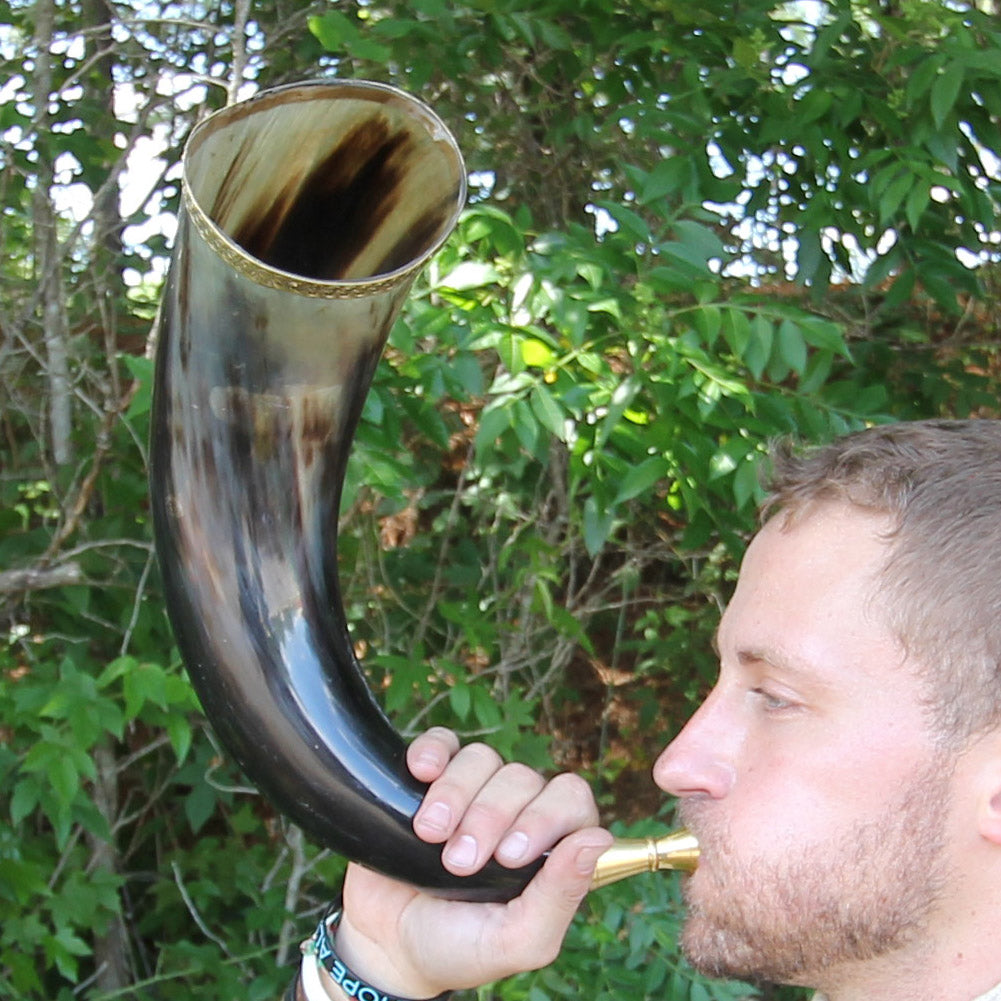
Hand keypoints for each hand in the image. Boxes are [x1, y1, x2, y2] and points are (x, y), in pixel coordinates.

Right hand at [335, 727, 612, 996]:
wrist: (389, 944)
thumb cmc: (461, 947)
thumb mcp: (516, 941)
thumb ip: (560, 896)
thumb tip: (598, 838)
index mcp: (552, 848)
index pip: (572, 800)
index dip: (545, 818)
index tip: (509, 857)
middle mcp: (519, 810)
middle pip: (523, 778)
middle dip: (489, 818)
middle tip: (458, 863)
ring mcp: (474, 790)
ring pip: (482, 758)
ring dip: (455, 794)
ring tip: (430, 835)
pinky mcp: (431, 777)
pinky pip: (441, 741)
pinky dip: (432, 750)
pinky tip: (420, 773)